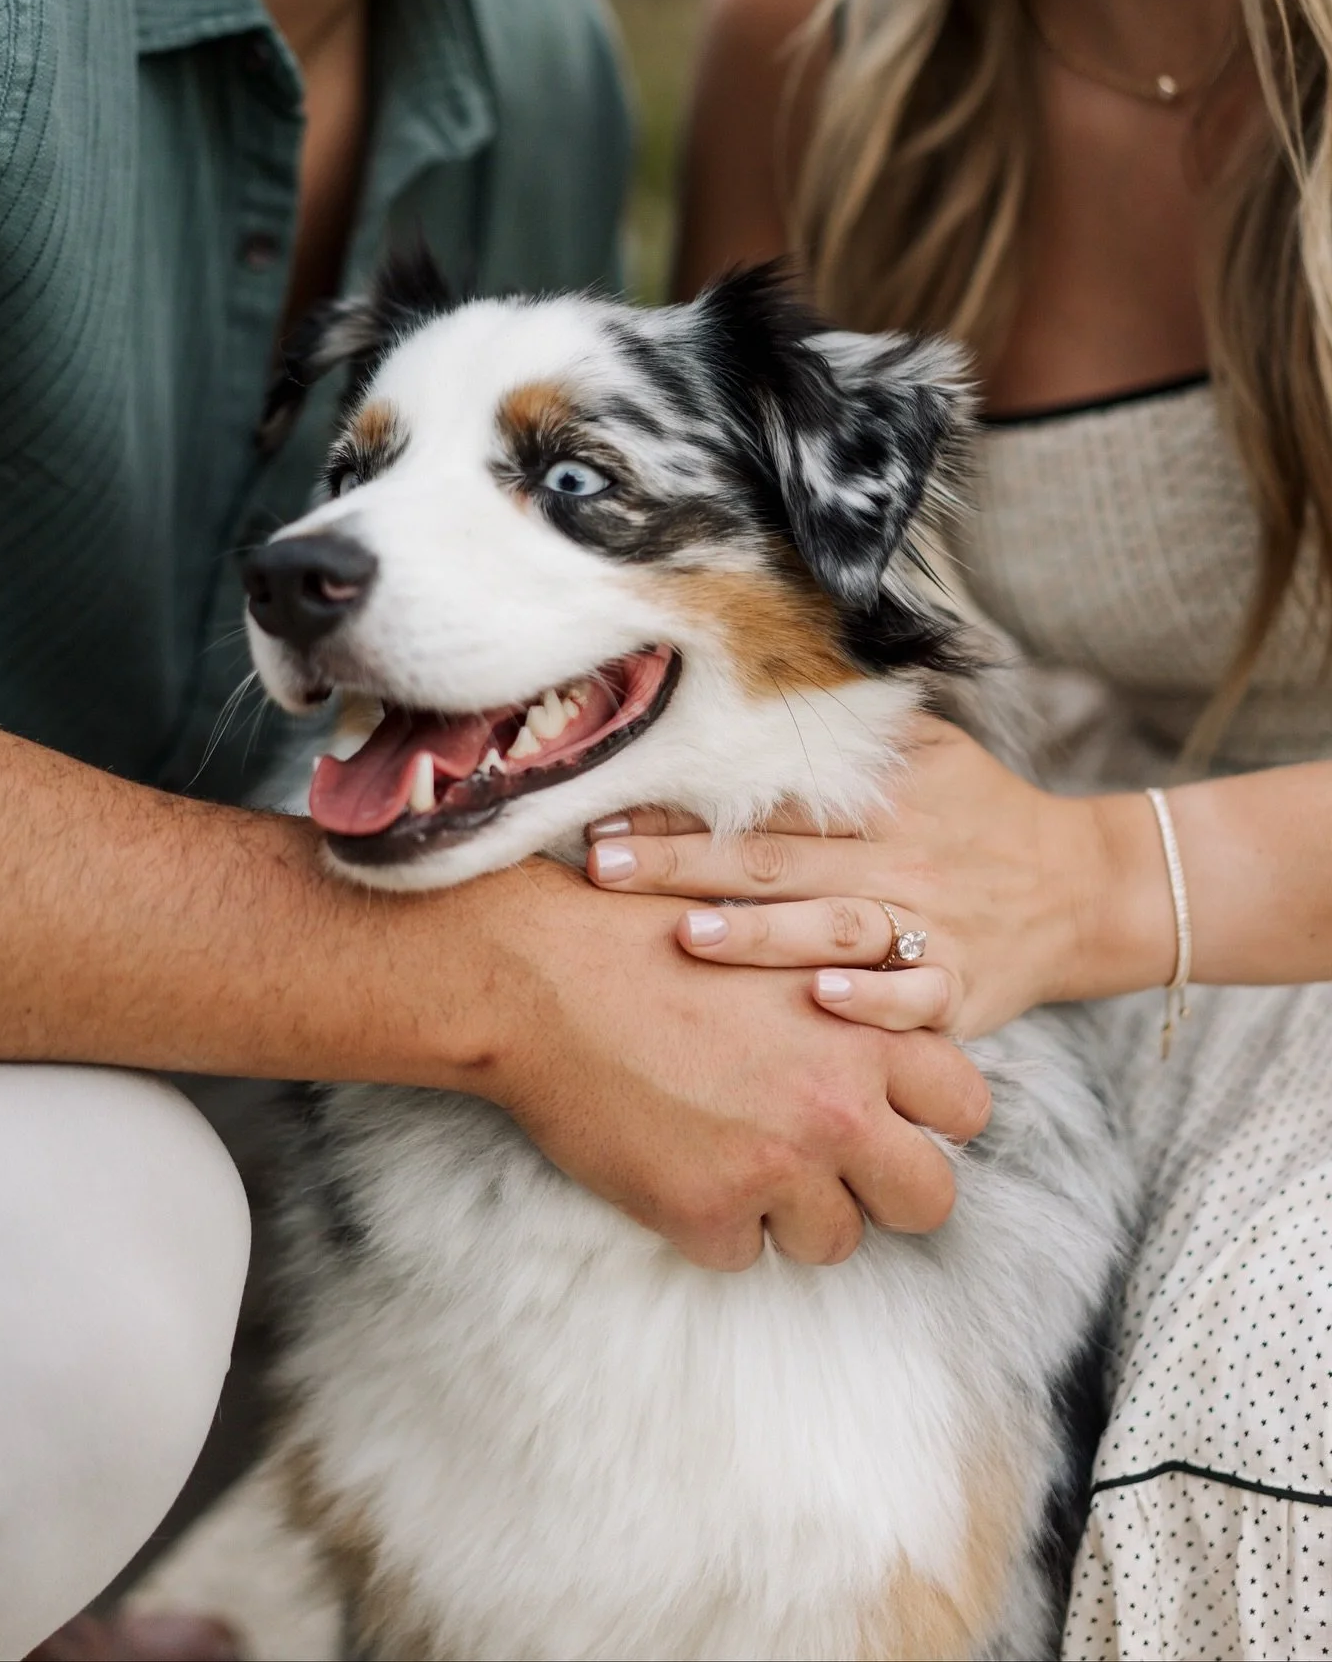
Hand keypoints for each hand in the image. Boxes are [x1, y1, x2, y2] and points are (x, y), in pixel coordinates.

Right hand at [462, 857, 990, 1269]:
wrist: (541, 974)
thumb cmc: (649, 941)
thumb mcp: (775, 949)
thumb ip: (846, 1003)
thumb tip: (886, 1058)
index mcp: (865, 1032)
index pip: (965, 1107)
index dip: (927, 1119)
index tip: (885, 1114)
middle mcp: (838, 1106)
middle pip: (930, 1198)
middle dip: (887, 1192)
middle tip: (832, 1168)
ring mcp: (775, 1166)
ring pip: (837, 1241)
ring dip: (795, 1212)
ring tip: (736, 1155)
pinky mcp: (706, 1210)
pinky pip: (741, 1253)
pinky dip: (712, 1222)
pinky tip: (675, 1162)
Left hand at [582, 716, 1167, 1040]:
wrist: (1083, 889)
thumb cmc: (980, 817)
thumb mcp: (928, 753)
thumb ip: (852, 736)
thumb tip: (757, 684)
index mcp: (880, 799)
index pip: (768, 797)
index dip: (688, 802)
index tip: (609, 805)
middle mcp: (900, 859)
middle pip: (779, 860)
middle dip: (686, 864)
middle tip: (605, 865)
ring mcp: (932, 926)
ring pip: (838, 927)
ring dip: (763, 935)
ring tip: (689, 935)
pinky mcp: (962, 989)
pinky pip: (917, 999)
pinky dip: (873, 1003)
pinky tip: (820, 1004)